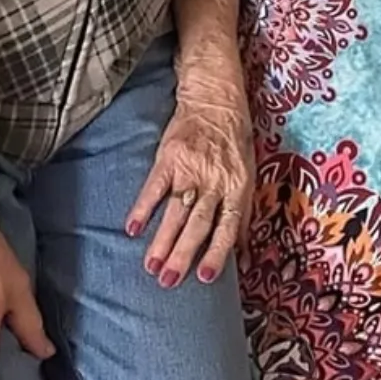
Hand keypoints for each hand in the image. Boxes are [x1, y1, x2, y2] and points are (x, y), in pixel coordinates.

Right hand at [126, 57, 253, 287]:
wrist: (215, 98)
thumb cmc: (234, 139)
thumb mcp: (248, 170)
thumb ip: (242, 208)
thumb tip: (242, 247)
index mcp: (238, 184)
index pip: (229, 224)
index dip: (218, 251)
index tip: (207, 277)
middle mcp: (215, 180)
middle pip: (198, 223)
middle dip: (183, 255)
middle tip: (169, 281)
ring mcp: (191, 169)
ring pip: (176, 211)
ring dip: (162, 241)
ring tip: (151, 267)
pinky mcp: (169, 158)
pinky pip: (154, 187)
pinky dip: (143, 208)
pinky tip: (132, 228)